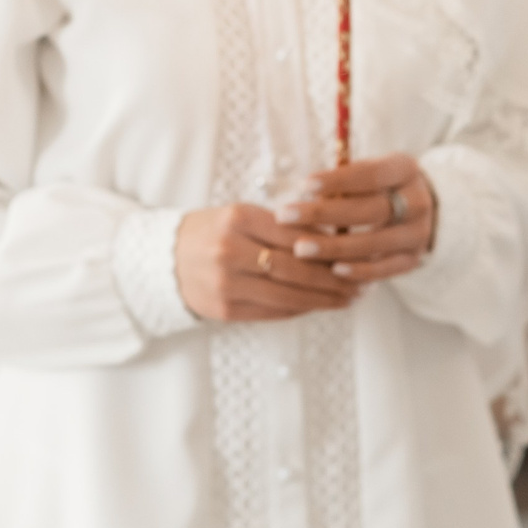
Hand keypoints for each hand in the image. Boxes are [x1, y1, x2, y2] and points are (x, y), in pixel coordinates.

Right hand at [176, 204, 357, 321]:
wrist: (165, 259)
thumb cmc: (212, 232)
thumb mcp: (240, 216)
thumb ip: (280, 225)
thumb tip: (332, 236)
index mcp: (237, 218)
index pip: (294, 234)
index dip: (329, 247)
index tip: (355, 253)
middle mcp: (230, 250)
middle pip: (295, 268)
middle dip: (334, 278)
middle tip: (362, 283)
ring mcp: (226, 283)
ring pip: (288, 294)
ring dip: (323, 299)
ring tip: (349, 299)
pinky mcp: (225, 310)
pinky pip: (272, 312)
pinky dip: (300, 309)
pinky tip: (319, 305)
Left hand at [271, 153, 436, 284]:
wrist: (416, 211)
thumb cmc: (377, 186)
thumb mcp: (368, 172)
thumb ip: (344, 180)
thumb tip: (304, 193)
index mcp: (405, 169)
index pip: (372, 174)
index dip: (338, 180)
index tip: (303, 186)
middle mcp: (418, 201)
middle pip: (371, 210)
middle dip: (325, 215)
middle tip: (286, 216)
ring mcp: (418, 233)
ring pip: (375, 242)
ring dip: (335, 247)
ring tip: (300, 249)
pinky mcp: (413, 260)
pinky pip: (385, 269)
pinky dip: (359, 271)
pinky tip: (333, 270)